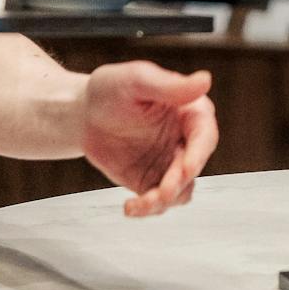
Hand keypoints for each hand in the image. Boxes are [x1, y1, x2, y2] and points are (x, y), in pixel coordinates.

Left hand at [80, 61, 218, 217]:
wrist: (83, 114)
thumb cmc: (112, 89)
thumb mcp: (137, 80)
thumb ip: (169, 85)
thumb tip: (205, 81)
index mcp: (190, 112)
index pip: (204, 135)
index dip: (199, 154)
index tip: (187, 169)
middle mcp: (185, 140)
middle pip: (193, 167)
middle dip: (179, 182)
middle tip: (162, 193)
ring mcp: (169, 163)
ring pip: (180, 190)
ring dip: (166, 200)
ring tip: (141, 203)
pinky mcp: (151, 181)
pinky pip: (157, 201)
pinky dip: (147, 208)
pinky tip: (129, 207)